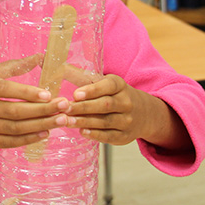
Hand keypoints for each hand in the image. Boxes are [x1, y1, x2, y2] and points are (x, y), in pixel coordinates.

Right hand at [0, 58, 66, 151]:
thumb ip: (8, 68)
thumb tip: (37, 57)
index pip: (4, 89)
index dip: (27, 93)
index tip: (48, 93)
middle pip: (14, 111)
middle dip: (42, 110)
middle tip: (64, 106)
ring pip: (15, 129)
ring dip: (41, 125)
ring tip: (61, 120)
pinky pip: (9, 142)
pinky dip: (28, 139)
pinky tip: (44, 133)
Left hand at [65, 74, 186, 147]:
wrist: (144, 114)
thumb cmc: (115, 95)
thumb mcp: (105, 83)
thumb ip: (84, 78)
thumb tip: (60, 68)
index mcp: (120, 86)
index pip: (108, 86)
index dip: (92, 90)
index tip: (75, 94)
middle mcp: (126, 102)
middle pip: (105, 105)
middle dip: (84, 107)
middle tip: (65, 109)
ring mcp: (127, 120)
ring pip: (106, 121)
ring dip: (85, 122)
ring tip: (68, 121)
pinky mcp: (125, 136)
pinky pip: (110, 136)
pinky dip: (96, 135)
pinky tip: (82, 132)